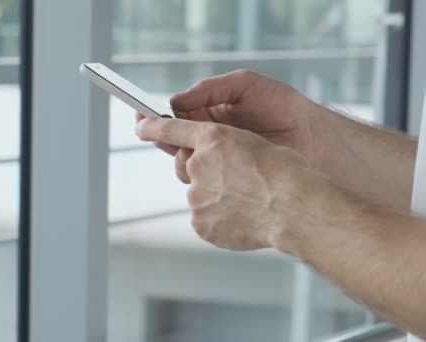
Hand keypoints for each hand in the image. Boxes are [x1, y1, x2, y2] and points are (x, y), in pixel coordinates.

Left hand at [135, 117, 336, 250]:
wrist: (295, 209)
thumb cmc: (286, 175)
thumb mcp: (254, 145)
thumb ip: (225, 152)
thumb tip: (214, 167)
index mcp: (213, 138)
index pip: (170, 129)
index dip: (151, 127)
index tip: (139, 126)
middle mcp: (198, 164)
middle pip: (187, 168)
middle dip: (204, 173)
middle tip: (233, 181)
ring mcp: (197, 196)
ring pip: (199, 196)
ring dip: (217, 199)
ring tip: (248, 203)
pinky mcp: (200, 223)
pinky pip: (205, 220)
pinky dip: (220, 221)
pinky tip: (244, 220)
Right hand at [145, 69, 325, 183]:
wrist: (314, 140)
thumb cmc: (283, 108)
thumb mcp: (245, 85)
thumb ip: (209, 89)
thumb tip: (175, 101)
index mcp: (209, 118)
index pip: (174, 121)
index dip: (154, 120)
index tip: (139, 115)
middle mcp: (210, 144)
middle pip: (174, 146)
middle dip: (166, 140)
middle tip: (167, 135)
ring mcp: (219, 167)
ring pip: (184, 168)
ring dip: (184, 160)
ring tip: (199, 153)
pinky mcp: (227, 186)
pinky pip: (202, 189)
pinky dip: (200, 182)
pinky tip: (212, 173)